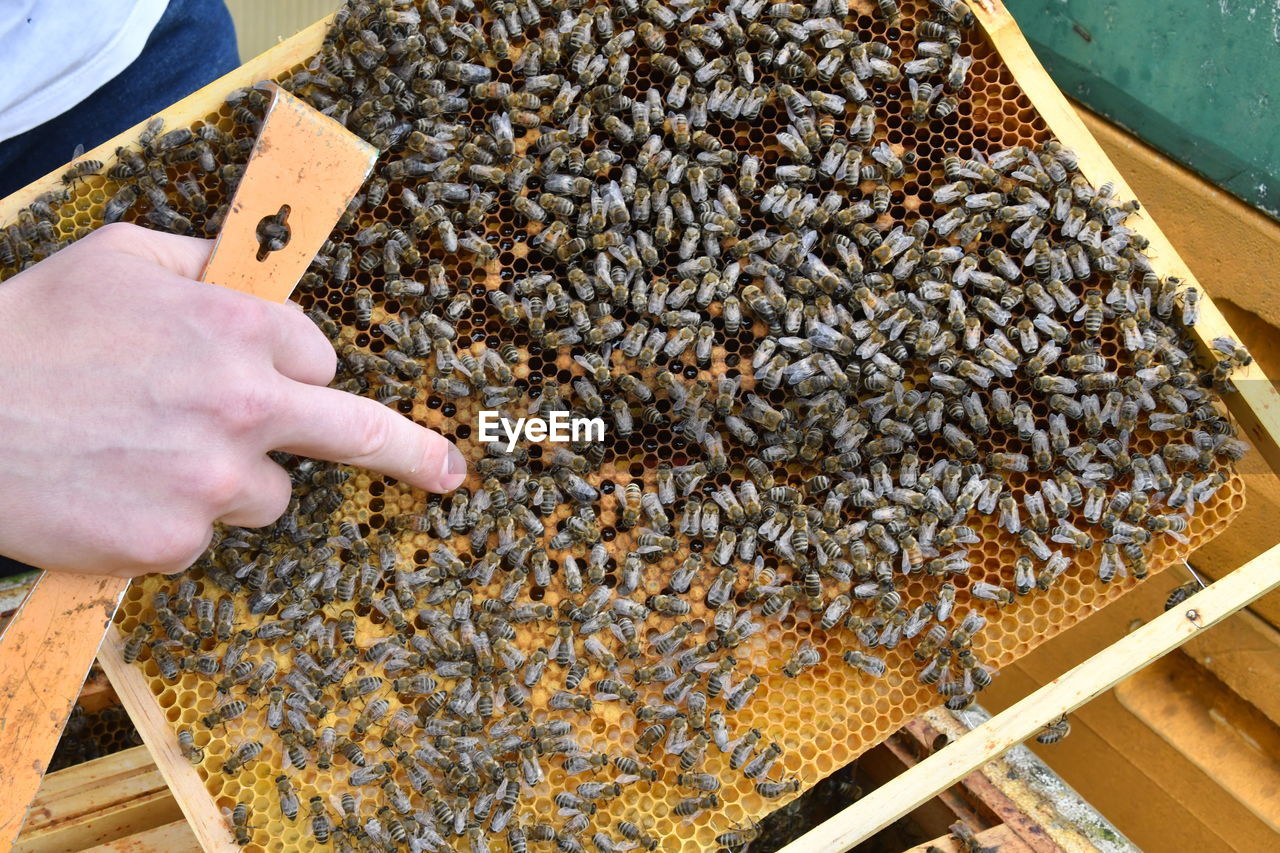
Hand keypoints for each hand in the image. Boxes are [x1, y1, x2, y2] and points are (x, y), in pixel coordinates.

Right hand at [0, 223, 464, 576]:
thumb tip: (259, 269)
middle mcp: (244, 407)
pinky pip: (204, 536)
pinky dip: (173, 521)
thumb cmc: (31, 329)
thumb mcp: (122, 258)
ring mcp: (213, 481)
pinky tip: (116, 490)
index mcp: (239, 330)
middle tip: (451, 472)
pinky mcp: (173, 541)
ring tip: (145, 454)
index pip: (323, 361)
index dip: (298, 371)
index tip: (290, 382)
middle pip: (359, 434)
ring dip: (231, 480)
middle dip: (414, 452)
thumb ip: (210, 265)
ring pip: (268, 495)